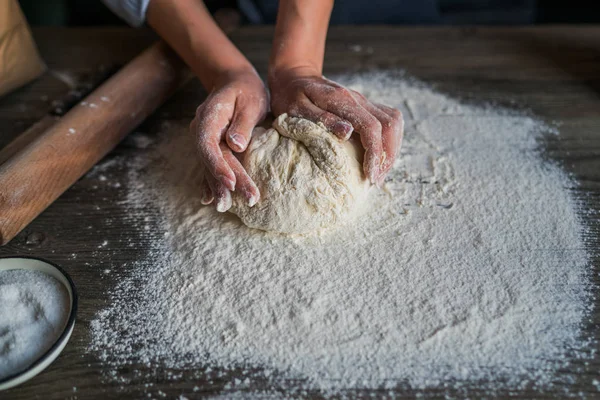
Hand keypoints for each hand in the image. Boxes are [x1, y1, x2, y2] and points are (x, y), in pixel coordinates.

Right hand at [191, 68, 267, 211]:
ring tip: (226, 207)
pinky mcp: (210, 147)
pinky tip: (209, 199)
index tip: (231, 182)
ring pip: (209, 167)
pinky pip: (208, 167)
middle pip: (211, 160)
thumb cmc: (245, 89)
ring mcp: (203, 140)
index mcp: (208, 117)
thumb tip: (236, 145)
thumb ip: (242, 123)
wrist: (233, 81)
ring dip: (218, 188)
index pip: (208, 145)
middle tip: (249, 199)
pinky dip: (209, 183)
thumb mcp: (250, 100)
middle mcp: (200, 131)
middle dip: (227, 183)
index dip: (218, 165)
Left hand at [269, 67, 402, 183]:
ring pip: (393, 122)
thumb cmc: (290, 96)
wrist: (294, 76)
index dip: (374, 153)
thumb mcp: (296, 109)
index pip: (371, 127)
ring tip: (380, 170)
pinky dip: (389, 140)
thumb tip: (347, 132)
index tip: (371, 175)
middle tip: (376, 179)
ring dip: (391, 148)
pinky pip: (388, 120)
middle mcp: (358, 99)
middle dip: (387, 155)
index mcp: (342, 100)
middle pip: (389, 125)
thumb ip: (322, 119)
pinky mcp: (364, 106)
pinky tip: (379, 156)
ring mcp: (363, 101)